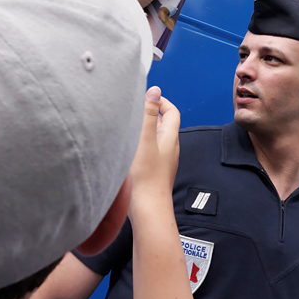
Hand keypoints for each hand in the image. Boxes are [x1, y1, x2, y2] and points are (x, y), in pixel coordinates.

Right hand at [128, 87, 179, 214]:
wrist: (148, 207)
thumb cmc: (146, 175)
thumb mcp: (145, 139)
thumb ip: (148, 114)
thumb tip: (155, 90)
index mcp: (170, 137)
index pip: (172, 112)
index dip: (161, 102)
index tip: (146, 98)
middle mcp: (169, 148)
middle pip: (163, 124)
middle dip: (150, 113)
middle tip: (133, 109)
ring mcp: (162, 160)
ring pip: (155, 137)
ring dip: (144, 128)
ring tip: (128, 125)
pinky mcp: (153, 170)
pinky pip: (149, 150)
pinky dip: (140, 142)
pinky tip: (127, 146)